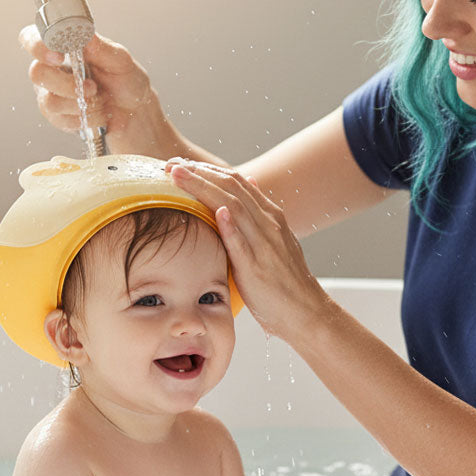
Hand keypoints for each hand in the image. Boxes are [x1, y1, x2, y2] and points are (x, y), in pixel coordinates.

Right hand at [19, 26, 162, 151]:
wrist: (134, 111)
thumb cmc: (125, 81)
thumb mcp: (121, 61)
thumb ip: (102, 48)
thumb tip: (85, 34)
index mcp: (63, 46)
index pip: (31, 38)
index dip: (38, 46)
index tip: (59, 55)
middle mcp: (52, 68)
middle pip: (37, 73)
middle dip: (67, 84)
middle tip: (92, 87)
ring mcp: (51, 93)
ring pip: (49, 101)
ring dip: (80, 103)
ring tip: (100, 101)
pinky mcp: (57, 116)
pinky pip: (61, 120)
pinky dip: (85, 118)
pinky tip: (97, 113)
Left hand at [167, 159, 330, 339]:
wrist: (305, 310)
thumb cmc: (285, 279)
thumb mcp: (276, 238)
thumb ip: (259, 213)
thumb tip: (249, 181)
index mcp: (270, 215)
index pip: (236, 182)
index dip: (207, 170)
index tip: (181, 165)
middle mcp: (268, 224)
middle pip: (231, 188)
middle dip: (199, 173)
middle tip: (170, 165)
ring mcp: (264, 244)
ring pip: (233, 208)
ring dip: (203, 189)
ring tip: (178, 177)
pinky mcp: (257, 268)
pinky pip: (242, 244)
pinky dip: (230, 226)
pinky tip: (216, 212)